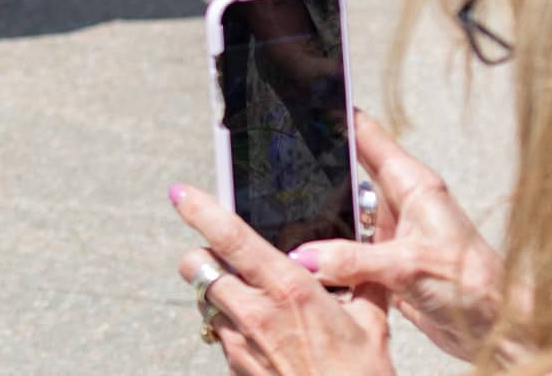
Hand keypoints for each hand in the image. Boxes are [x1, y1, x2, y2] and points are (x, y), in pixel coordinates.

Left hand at [172, 184, 393, 375]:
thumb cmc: (360, 375)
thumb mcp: (371, 322)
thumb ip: (360, 282)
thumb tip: (362, 254)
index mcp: (288, 289)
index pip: (231, 238)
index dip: (200, 210)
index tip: (180, 193)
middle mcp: (254, 312)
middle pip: (197, 266)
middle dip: (202, 255)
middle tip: (224, 258)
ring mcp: (239, 343)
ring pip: (205, 301)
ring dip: (218, 295)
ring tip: (254, 302)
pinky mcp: (234, 367)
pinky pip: (221, 336)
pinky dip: (233, 329)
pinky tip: (265, 339)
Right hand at [287, 111, 507, 362]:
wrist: (496, 328)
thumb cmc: (476, 287)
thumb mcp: (407, 267)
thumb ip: (351, 259)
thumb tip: (306, 256)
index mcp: (413, 185)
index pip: (367, 135)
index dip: (336, 116)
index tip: (303, 102)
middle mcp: (400, 203)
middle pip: (346, 172)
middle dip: (314, 170)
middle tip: (277, 162)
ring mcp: (391, 231)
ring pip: (340, 212)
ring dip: (319, 218)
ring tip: (286, 214)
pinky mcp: (384, 261)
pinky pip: (343, 247)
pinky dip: (326, 252)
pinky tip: (307, 258)